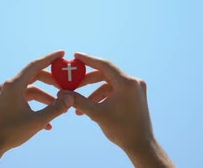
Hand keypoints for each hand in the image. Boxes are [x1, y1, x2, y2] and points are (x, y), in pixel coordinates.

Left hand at [0, 50, 73, 167]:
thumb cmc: (10, 133)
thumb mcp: (37, 121)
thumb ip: (55, 109)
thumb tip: (70, 99)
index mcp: (14, 85)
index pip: (35, 65)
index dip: (50, 58)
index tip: (62, 53)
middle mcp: (9, 86)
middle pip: (34, 75)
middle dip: (51, 80)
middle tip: (65, 82)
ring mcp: (6, 94)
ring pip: (30, 89)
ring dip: (45, 96)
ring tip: (60, 105)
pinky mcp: (6, 102)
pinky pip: (24, 98)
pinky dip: (36, 104)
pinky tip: (48, 121)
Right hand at [67, 52, 174, 167]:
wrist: (141, 145)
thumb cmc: (121, 130)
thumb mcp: (97, 113)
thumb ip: (79, 101)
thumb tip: (62, 93)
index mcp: (127, 83)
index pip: (104, 65)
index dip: (88, 60)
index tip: (75, 56)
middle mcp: (133, 82)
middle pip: (106, 74)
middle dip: (88, 81)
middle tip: (72, 83)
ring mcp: (136, 88)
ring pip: (109, 84)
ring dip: (94, 92)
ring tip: (80, 106)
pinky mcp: (135, 95)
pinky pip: (115, 90)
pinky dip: (103, 96)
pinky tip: (92, 108)